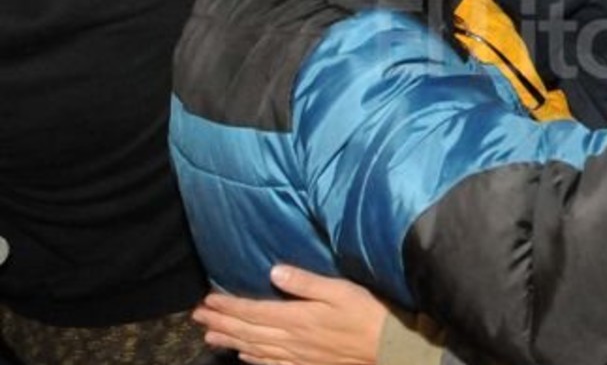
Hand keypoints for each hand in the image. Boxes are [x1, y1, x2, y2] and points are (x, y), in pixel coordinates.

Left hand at [192, 265, 386, 364]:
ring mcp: (298, 355)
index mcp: (297, 318)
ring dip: (230, 342)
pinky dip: (254, 359)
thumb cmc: (368, 314)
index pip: (253, 311)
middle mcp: (291, 339)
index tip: (208, 301)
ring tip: (209, 337)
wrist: (388, 347)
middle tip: (197, 318)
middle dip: (221, 323)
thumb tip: (273, 271)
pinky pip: (273, 363)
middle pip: (248, 331)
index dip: (229, 306)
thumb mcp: (340, 290)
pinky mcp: (307, 364)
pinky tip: (244, 356)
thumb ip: (306, 282)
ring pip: (255, 349)